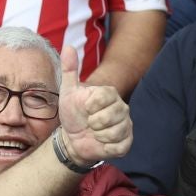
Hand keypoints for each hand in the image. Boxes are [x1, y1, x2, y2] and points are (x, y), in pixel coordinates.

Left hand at [59, 44, 131, 162]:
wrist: (73, 138)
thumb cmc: (73, 113)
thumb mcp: (68, 91)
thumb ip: (69, 69)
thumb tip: (68, 47)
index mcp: (109, 94)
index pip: (100, 99)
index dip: (88, 107)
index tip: (85, 109)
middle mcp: (122, 108)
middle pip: (107, 117)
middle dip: (92, 123)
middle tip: (89, 123)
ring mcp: (126, 125)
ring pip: (113, 133)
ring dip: (98, 136)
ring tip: (95, 133)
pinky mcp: (127, 143)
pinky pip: (117, 146)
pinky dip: (104, 148)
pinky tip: (101, 143)